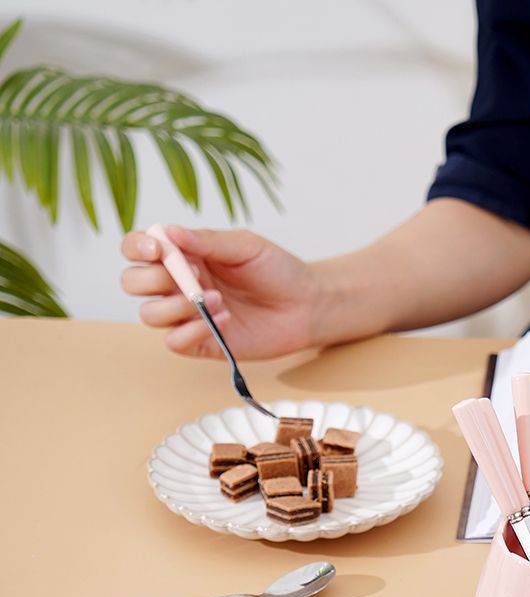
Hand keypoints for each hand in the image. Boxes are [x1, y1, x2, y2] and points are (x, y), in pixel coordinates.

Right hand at [121, 226, 318, 358]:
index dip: (136, 247)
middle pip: (133, 282)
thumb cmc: (278, 271)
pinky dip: (191, 331)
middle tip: (192, 275)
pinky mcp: (203, 343)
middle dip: (152, 279)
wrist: (308, 304)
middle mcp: (179, 285)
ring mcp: (188, 315)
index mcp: (185, 255)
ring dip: (176, 306)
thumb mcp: (245, 247)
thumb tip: (169, 232)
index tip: (157, 250)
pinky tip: (224, 320)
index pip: (138, 249)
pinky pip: (174, 342)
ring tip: (217, 299)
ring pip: (149, 314)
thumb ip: (207, 241)